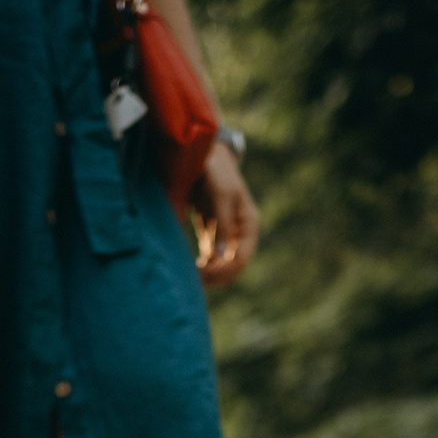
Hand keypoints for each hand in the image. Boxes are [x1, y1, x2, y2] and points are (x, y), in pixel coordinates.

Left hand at [192, 142, 259, 286]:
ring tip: (188, 279)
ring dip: (207, 275)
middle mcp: (240, 234)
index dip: (221, 271)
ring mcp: (226, 235)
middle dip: (214, 276)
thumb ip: (222, 224)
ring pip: (221, 265)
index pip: (240, 259)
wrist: (203, 155)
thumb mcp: (222, 194)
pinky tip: (188, 270)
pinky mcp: (212, 234)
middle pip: (232, 267)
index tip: (199, 275)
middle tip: (192, 282)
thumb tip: (220, 257)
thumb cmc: (216, 171)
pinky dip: (202, 266)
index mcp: (248, 225)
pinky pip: (210, 258)